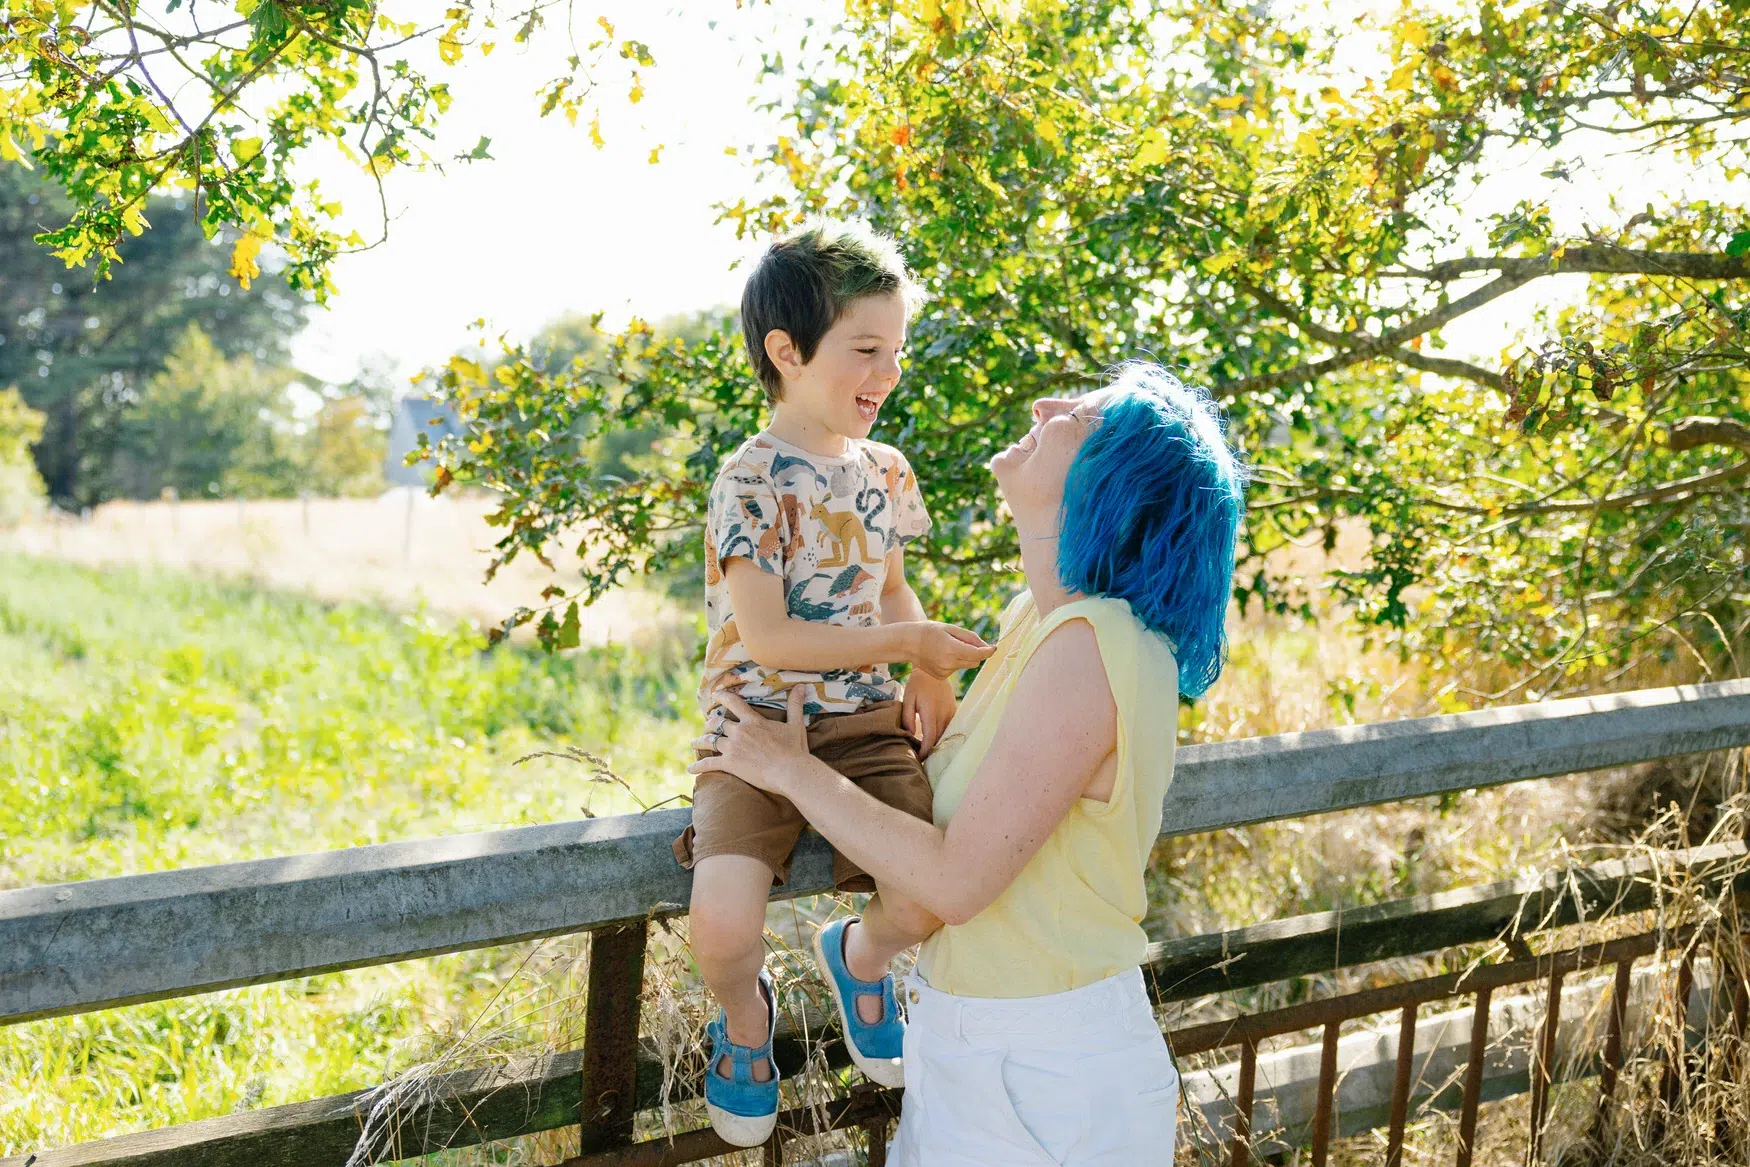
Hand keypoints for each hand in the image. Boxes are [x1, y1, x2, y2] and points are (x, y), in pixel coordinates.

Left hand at [688, 688, 812, 793]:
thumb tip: (802, 686)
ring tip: (693, 743)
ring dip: (700, 741)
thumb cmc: (794, 749)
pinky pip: (709, 764)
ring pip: (710, 741)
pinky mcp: (730, 764)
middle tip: (707, 725)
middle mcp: (739, 731)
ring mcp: (733, 748)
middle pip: (717, 723)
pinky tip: (690, 769)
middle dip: (710, 723)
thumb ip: (795, 705)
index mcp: (753, 721)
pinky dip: (698, 766)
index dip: (722, 697)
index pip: (733, 703)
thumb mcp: (796, 725)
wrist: (790, 771)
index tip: (715, 695)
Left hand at [903, 671, 957, 758]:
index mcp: (931, 713)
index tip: (919, 758)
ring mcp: (951, 713)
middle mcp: (944, 715)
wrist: (934, 671)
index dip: (925, 751)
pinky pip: (950, 728)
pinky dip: (943, 735)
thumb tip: (910, 734)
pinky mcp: (954, 711)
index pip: (930, 738)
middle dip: (930, 750)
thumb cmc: (917, 684)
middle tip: (920, 758)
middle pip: (938, 739)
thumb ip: (907, 717)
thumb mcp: (908, 698)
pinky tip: (936, 738)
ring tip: (927, 750)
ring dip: (937, 743)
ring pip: (945, 735)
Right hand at [907, 621, 994, 677]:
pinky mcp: (941, 676)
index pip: (978, 654)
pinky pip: (955, 669)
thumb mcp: (950, 628)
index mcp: (952, 649)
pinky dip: (954, 662)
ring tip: (948, 646)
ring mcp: (944, 672)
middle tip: (967, 642)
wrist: (907, 643)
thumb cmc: (929, 631)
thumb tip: (986, 645)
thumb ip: (970, 637)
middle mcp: (949, 663)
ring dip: (964, 657)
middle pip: (975, 662)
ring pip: (965, 665)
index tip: (995, 647)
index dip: (988, 651)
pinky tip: (941, 655)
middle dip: (976, 653)